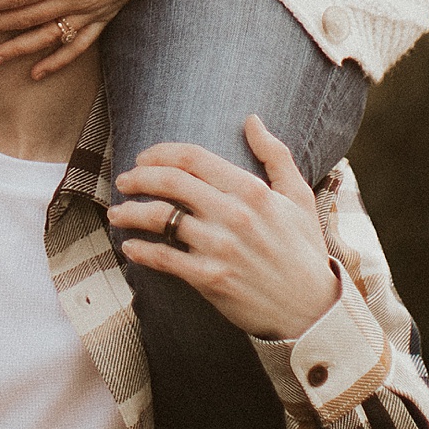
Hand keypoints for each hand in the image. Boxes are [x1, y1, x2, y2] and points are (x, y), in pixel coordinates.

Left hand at [107, 117, 338, 342]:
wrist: (312, 309)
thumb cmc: (303, 250)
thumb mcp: (298, 196)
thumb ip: (275, 154)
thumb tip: (252, 119)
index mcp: (251, 190)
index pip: (193, 158)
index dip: (161, 153)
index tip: (143, 158)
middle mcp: (233, 214)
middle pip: (170, 182)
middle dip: (138, 177)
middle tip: (123, 180)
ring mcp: (220, 247)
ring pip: (160, 219)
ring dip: (130, 212)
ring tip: (116, 213)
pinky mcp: (210, 278)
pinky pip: (164, 259)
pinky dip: (141, 251)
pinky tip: (130, 247)